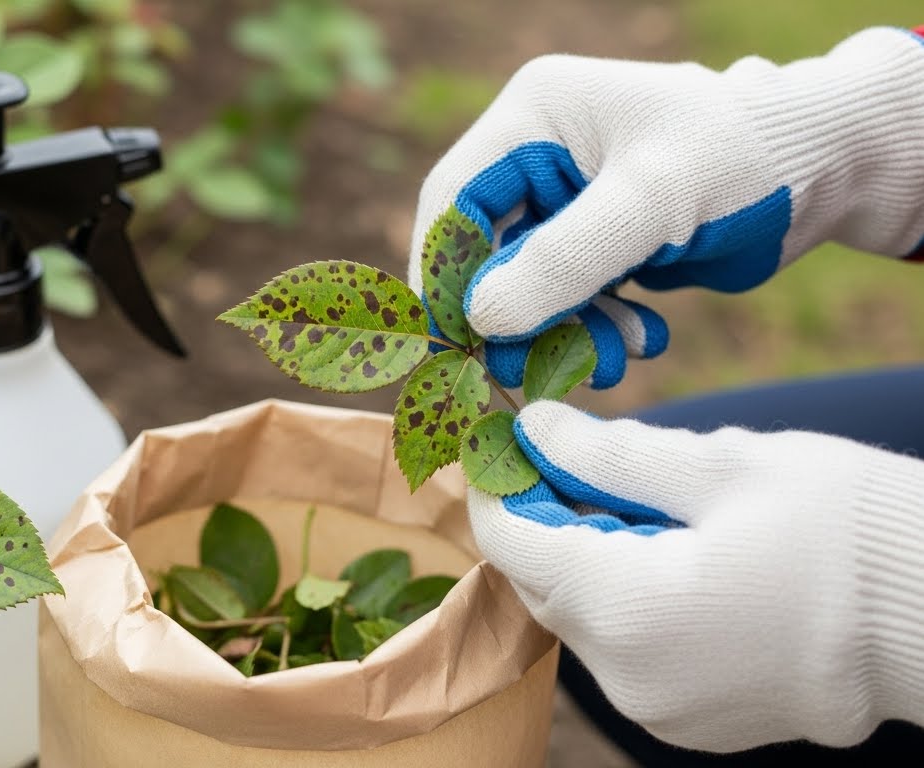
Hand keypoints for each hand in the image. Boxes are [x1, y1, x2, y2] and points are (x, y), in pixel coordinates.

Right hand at [409, 27, 923, 389]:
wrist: (826, 171)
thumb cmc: (740, 159)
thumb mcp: (649, 205)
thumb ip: (562, 261)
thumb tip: (479, 320)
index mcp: (535, 117)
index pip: (453, 201)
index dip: (443, 274)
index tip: (454, 342)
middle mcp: (540, 156)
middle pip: (484, 253)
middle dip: (512, 319)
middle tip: (528, 375)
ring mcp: (569, 203)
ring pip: (528, 287)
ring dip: (561, 335)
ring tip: (610, 363)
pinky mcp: (600, 243)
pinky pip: (572, 301)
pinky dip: (598, 330)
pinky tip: (642, 340)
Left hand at [469, 401, 923, 751]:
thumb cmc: (846, 530)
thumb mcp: (722, 467)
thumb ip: (607, 454)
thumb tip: (532, 429)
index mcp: (623, 608)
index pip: (509, 541)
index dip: (503, 482)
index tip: (517, 438)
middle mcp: (627, 677)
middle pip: (541, 583)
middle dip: (548, 518)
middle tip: (587, 459)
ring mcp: (660, 709)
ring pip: (583, 619)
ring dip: (591, 560)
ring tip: (653, 509)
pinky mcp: (693, 721)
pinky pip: (627, 653)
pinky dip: (630, 602)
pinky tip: (680, 559)